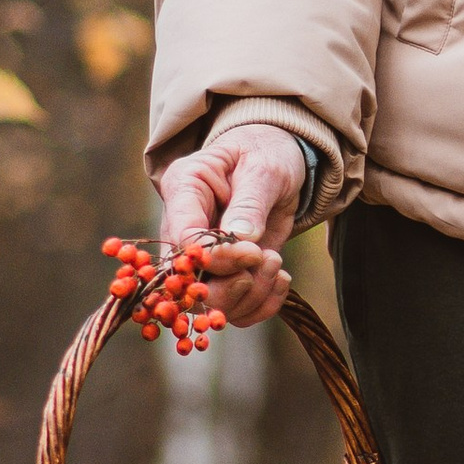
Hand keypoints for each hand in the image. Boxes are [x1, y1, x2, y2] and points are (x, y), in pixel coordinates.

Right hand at [153, 126, 304, 328]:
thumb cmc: (266, 154)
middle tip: (268, 261)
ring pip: (209, 303)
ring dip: (250, 294)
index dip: (215, 257)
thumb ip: (250, 202)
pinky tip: (280, 280)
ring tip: (276, 263)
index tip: (254, 252)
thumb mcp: (264, 168)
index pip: (182, 239)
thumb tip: (241, 238)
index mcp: (184, 189)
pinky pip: (233, 309)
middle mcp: (183, 227)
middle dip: (230, 286)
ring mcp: (202, 256)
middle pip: (186, 282)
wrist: (277, 162)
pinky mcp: (224, 274)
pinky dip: (261, 305)